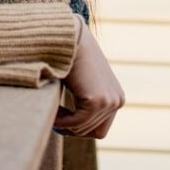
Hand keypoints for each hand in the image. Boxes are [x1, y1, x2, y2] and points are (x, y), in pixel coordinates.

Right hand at [54, 16, 124, 138]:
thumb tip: (74, 127)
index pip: (99, 128)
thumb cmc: (70, 57)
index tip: (61, 122)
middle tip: (54, 120)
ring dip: (64, 124)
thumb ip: (85, 99)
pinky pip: (76, 123)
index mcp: (116, 97)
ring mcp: (110, 101)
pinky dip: (61, 122)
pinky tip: (52, 113)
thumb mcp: (83, 82)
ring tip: (52, 112)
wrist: (69, 37)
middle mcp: (118, 100)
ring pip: (82, 128)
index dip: (79, 128)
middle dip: (72, 129)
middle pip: (93, 132)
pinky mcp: (97, 101)